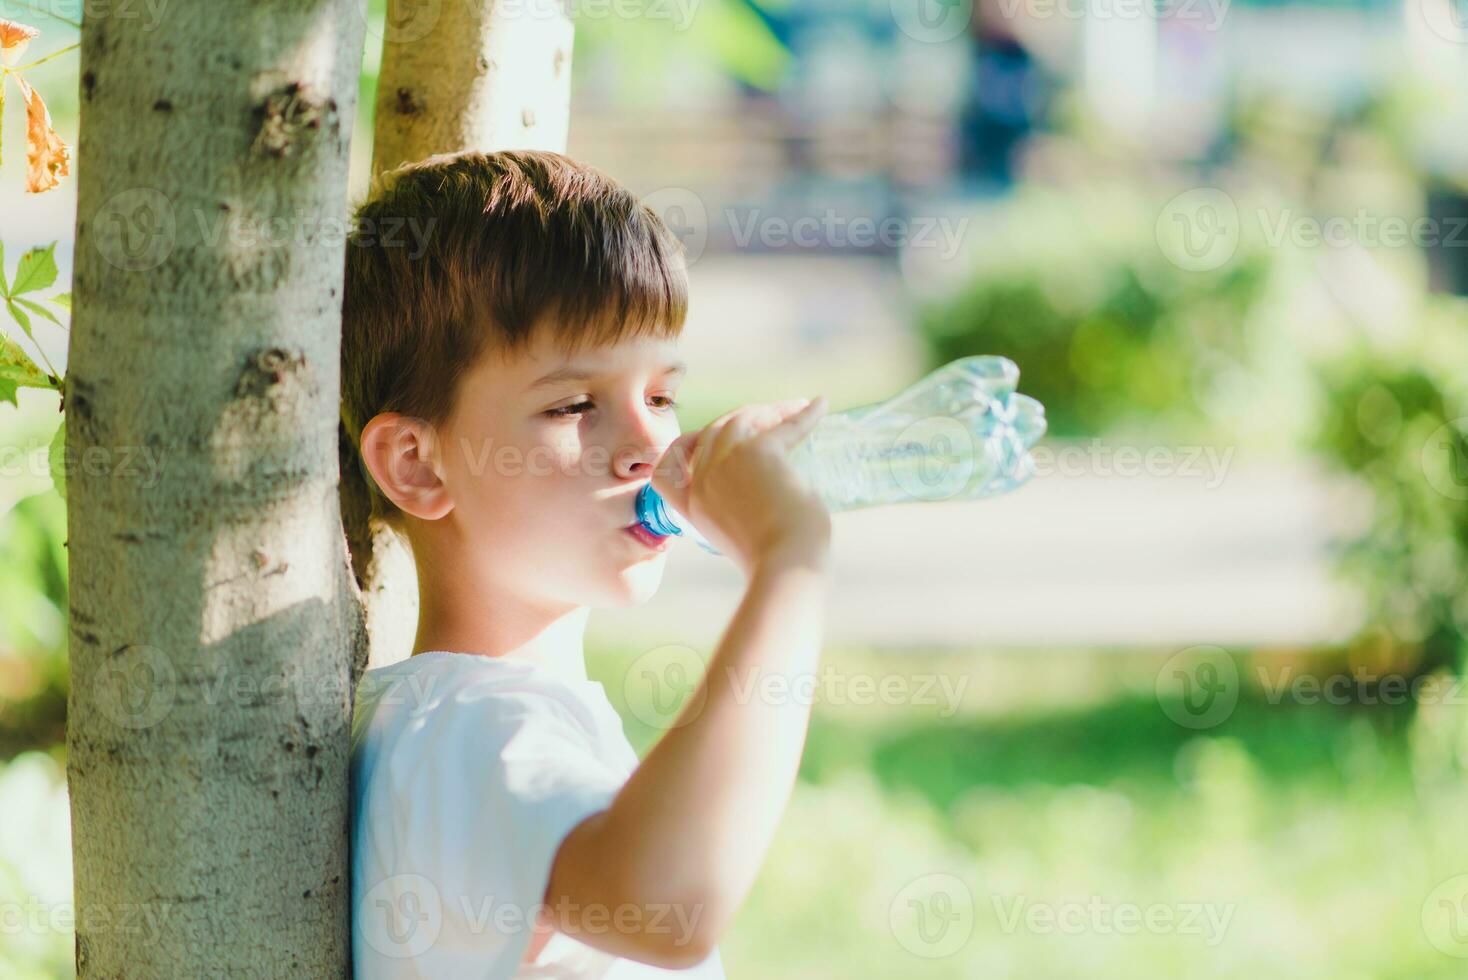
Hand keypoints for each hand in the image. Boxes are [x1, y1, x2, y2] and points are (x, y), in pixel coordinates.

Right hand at [651, 396, 830, 575]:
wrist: (786, 566)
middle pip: (712, 433)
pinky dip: (804, 415)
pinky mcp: (759, 452)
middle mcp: (703, 482)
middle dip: (741, 421)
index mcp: (694, 507)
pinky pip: (784, 426)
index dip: (682, 450)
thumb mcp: (742, 537)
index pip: (666, 470)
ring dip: (769, 412)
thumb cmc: (776, 560)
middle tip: (774, 419)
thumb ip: (740, 510)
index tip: (701, 439)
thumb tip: (772, 487)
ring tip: (797, 410)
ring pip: (742, 419)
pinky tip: (818, 405)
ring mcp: (726, 464)